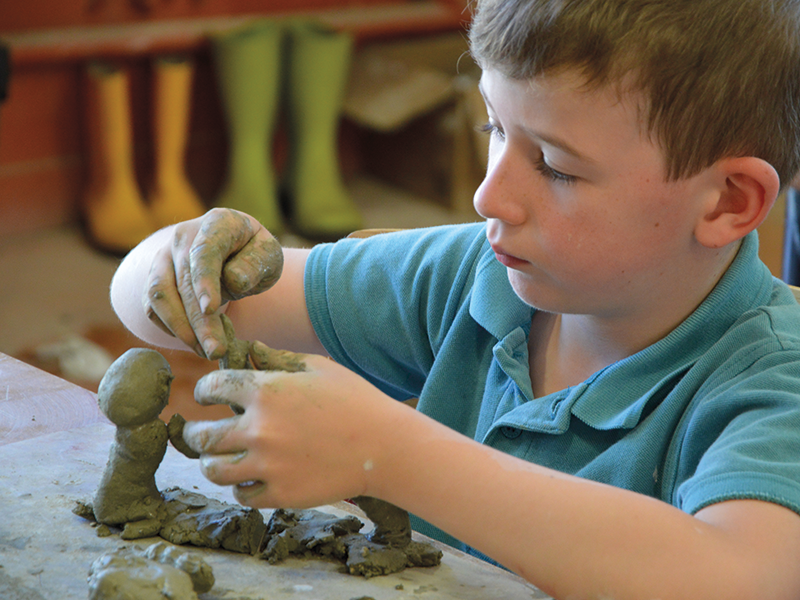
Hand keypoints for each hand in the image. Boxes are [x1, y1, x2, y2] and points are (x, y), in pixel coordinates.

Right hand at [144, 208, 282, 358]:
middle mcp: (183, 236)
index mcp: (217, 223)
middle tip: (216, 351)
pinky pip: (153, 307)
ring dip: (181, 328)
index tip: (211, 310)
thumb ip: (255, 264)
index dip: (205, 281)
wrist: (233, 250)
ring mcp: (164, 256)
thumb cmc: (254, 253)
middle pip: (184, 281)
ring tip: (207, 352)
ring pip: (159, 295)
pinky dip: (171, 328)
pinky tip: (195, 343)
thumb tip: (234, 280)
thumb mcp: (269, 255)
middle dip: (199, 321)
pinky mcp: (155, 278)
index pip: (205, 252)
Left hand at [181, 355, 400, 508]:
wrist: (384, 446)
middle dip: (195, 432)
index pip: (211, 387)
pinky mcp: (280, 493)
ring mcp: (267, 465)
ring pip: (214, 469)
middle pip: (202, 436)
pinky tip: (248, 478)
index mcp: (265, 391)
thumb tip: (249, 350)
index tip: (205, 395)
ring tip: (218, 458)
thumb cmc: (354, 400)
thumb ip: (277, 359)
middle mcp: (258, 429)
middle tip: (198, 431)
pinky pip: (241, 494)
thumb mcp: (317, 367)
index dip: (203, 390)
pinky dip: (240, 486)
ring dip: (212, 462)